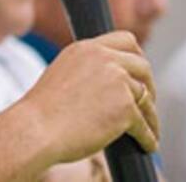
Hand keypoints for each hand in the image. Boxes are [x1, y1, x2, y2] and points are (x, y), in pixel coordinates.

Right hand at [20, 31, 159, 164]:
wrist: (35, 129)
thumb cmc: (43, 110)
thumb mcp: (62, 74)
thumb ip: (88, 70)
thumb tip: (112, 84)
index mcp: (86, 48)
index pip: (125, 40)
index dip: (136, 57)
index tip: (138, 73)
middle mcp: (104, 58)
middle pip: (143, 66)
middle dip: (148, 85)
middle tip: (146, 102)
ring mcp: (117, 81)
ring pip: (146, 98)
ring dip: (150, 116)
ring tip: (149, 130)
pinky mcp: (126, 107)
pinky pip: (145, 124)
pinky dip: (148, 136)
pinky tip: (147, 144)